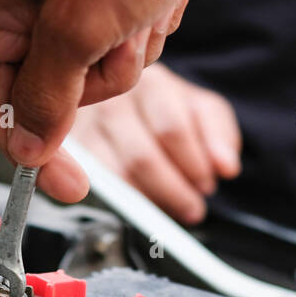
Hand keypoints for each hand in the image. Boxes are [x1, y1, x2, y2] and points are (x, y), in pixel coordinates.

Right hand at [0, 0, 205, 195]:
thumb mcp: (78, 28)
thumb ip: (48, 98)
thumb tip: (28, 151)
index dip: (35, 151)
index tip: (71, 186)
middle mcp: (19, 4)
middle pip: (56, 92)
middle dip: (101, 73)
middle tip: (118, 30)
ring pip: (99, 70)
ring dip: (132, 49)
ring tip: (141, 0)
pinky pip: (126, 40)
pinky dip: (151, 23)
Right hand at [71, 63, 239, 223]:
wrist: (110, 95)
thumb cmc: (158, 108)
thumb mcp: (196, 109)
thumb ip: (217, 132)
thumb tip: (226, 167)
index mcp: (149, 84)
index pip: (171, 129)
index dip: (193, 165)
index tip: (206, 185)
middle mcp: (111, 103)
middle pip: (142, 157)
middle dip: (174, 191)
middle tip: (192, 208)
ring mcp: (85, 129)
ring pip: (116, 177)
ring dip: (148, 202)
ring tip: (170, 212)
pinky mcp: (69, 157)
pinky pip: (96, 189)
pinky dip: (121, 205)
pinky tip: (139, 209)